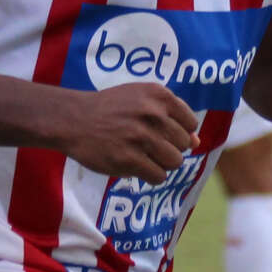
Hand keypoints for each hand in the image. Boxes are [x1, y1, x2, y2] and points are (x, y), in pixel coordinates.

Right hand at [58, 83, 199, 182]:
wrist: (74, 119)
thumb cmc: (110, 109)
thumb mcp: (141, 100)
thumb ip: (171, 116)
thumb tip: (197, 142)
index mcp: (158, 95)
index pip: (190, 122)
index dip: (178, 132)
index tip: (160, 132)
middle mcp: (152, 113)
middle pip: (183, 144)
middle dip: (169, 148)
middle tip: (146, 145)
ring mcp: (140, 137)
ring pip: (174, 162)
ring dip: (161, 164)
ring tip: (143, 156)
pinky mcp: (128, 159)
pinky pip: (158, 176)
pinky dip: (150, 176)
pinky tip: (136, 166)